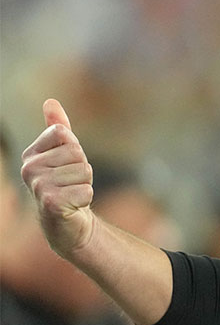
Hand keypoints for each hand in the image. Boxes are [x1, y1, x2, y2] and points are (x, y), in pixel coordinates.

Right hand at [21, 99, 96, 256]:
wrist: (67, 223)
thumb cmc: (67, 185)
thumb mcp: (63, 154)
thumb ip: (57, 129)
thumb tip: (50, 101)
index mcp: (31, 153)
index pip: (64, 133)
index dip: (75, 150)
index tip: (67, 166)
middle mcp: (29, 168)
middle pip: (77, 153)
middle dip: (83, 170)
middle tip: (72, 184)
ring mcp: (38, 186)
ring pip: (84, 171)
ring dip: (85, 185)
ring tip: (73, 194)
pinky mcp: (51, 202)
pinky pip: (86, 190)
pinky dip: (86, 199)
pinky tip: (74, 206)